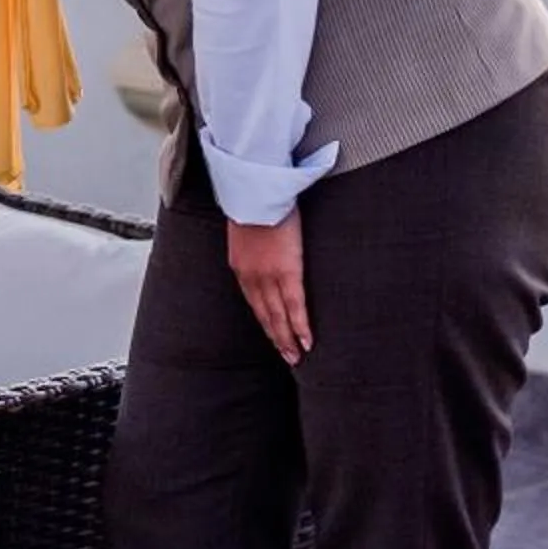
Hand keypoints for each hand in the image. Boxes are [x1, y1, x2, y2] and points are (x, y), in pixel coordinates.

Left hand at [228, 213, 311, 364]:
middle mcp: (251, 278)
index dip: (265, 321)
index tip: (273, 335)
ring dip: (287, 338)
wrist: (254, 192)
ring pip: (278, 315)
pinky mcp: (286, 271)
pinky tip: (306, 340)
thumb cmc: (254, 203)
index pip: (254, 302)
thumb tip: (266, 245)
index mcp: (241, 268)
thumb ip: (256, 244)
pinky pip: (294, 305)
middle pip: (266, 315)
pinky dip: (299, 325)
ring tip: (296, 356)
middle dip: (276, 337)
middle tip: (287, 356)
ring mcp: (268, 276)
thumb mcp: (247, 228)